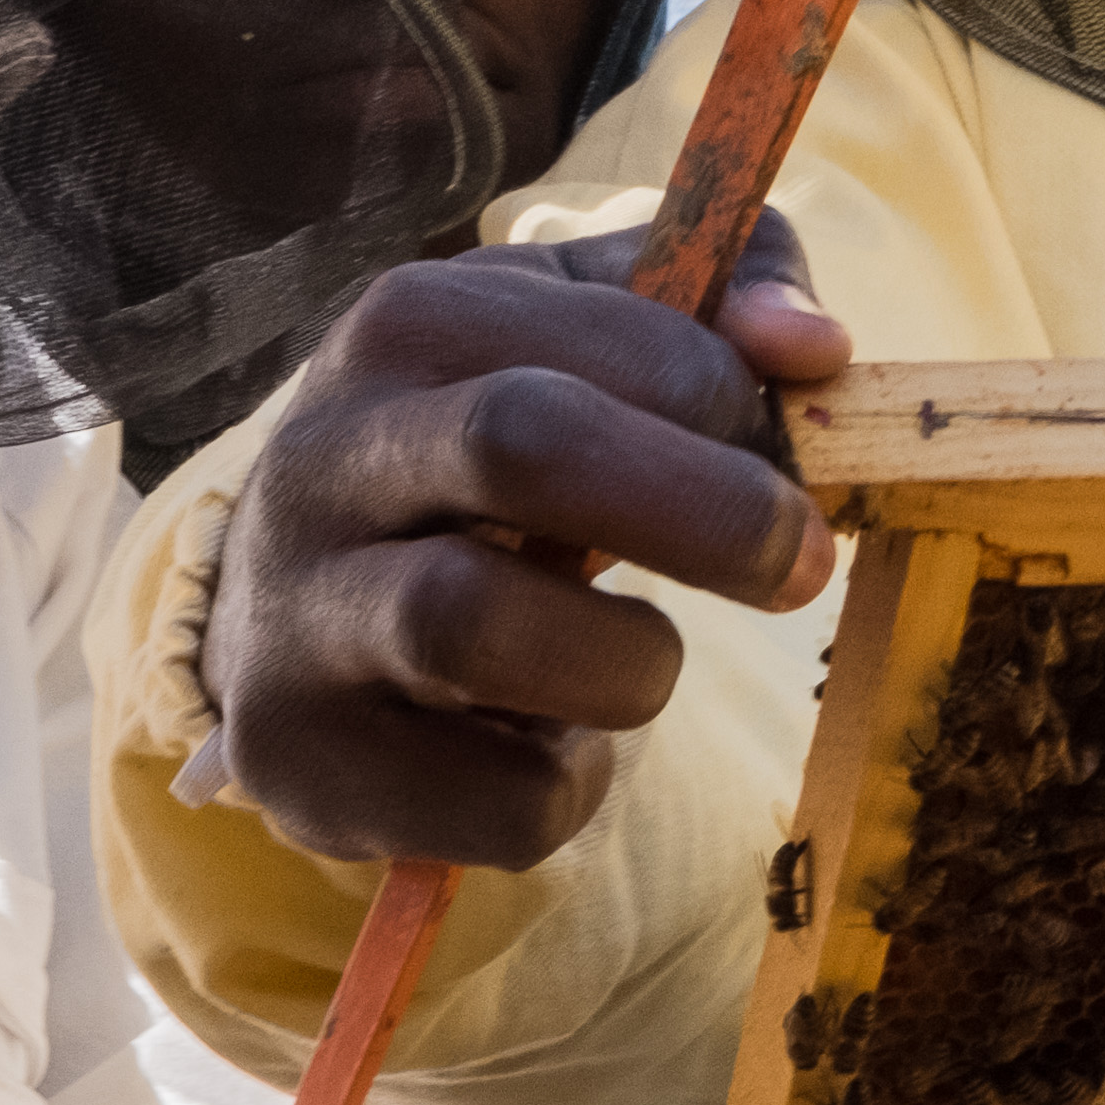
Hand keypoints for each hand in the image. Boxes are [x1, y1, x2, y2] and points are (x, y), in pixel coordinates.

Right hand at [201, 214, 851, 869]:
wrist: (306, 605)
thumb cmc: (498, 452)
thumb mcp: (592, 336)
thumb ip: (723, 304)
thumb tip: (813, 347)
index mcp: (408, 327)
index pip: (604, 335)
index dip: (726, 397)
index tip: (780, 450)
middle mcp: (321, 457)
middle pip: (523, 442)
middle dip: (707, 510)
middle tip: (803, 562)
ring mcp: (292, 618)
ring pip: (477, 627)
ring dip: (630, 658)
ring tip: (645, 657)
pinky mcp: (305, 766)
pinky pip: (493, 800)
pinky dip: (573, 783)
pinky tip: (556, 740)